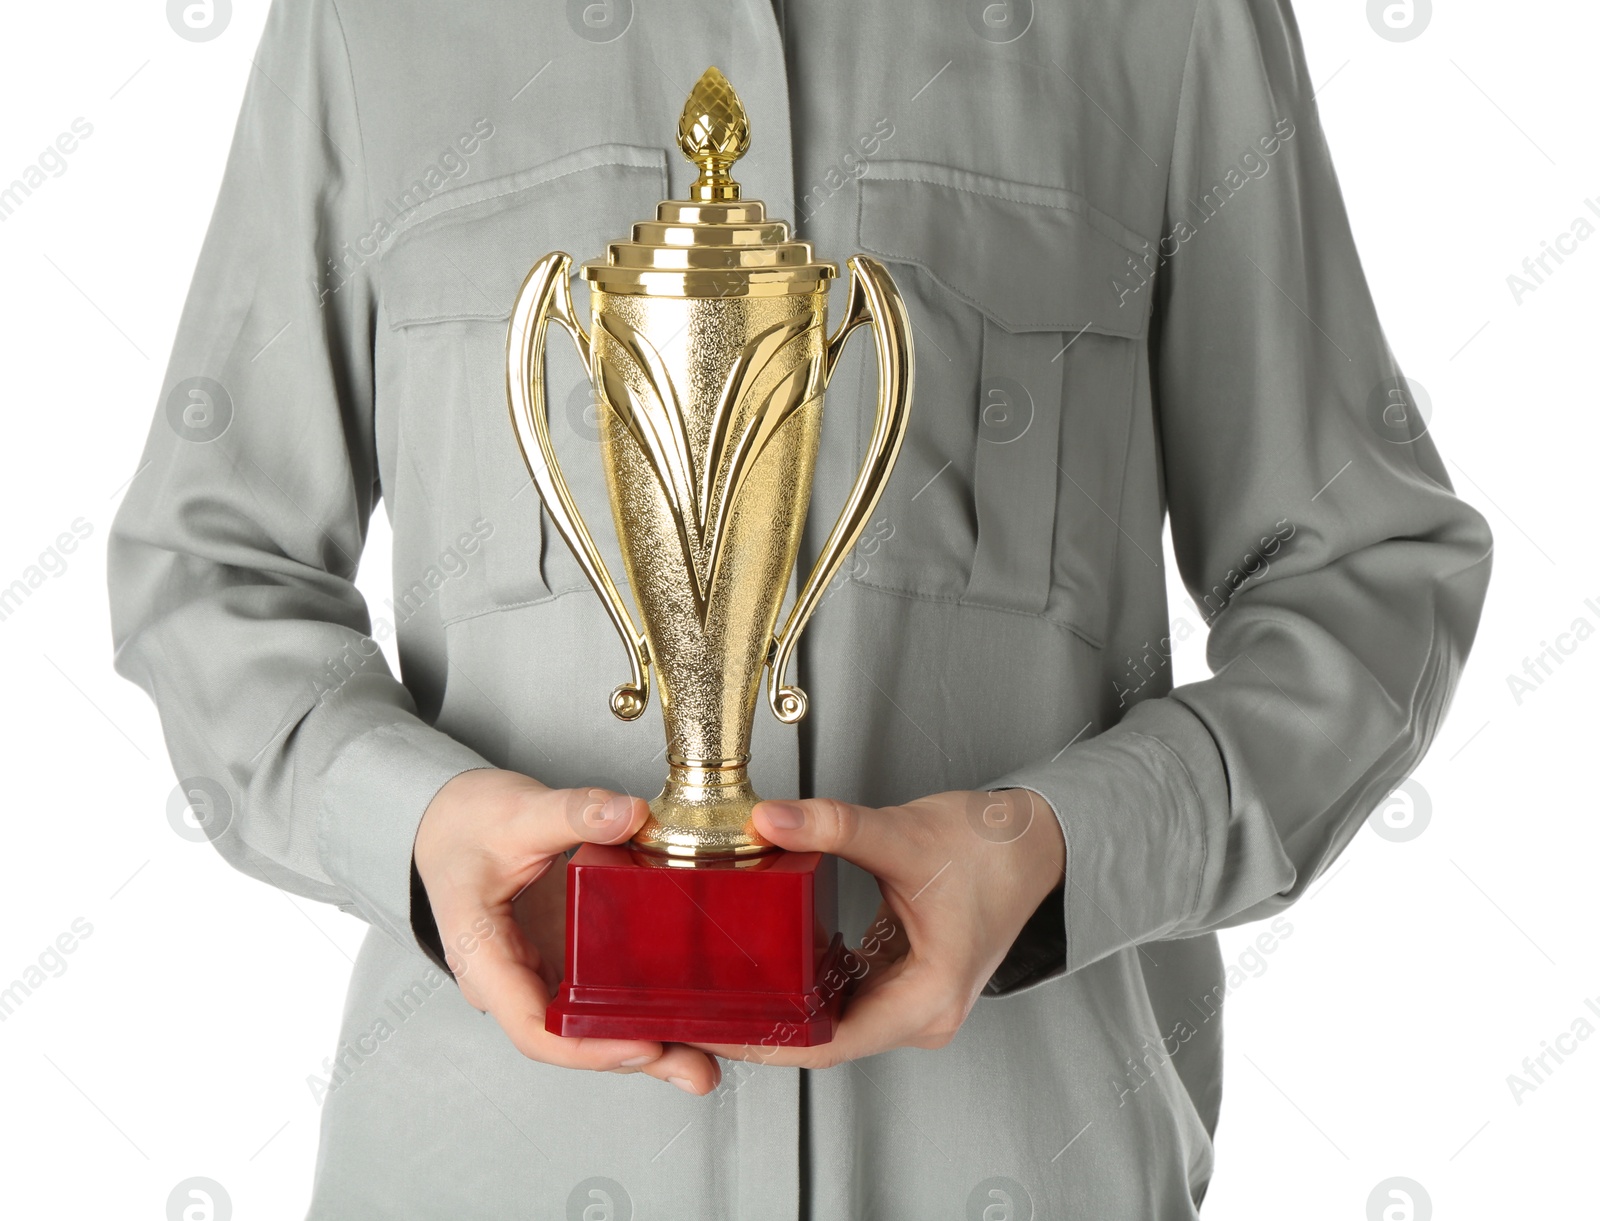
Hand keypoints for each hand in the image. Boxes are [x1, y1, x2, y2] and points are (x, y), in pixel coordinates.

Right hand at [414, 768, 720, 1093]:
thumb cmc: (469, 825)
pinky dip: (640, 1012)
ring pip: (588, 1028)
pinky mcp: (560, 963)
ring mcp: (536, 976)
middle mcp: (509, 982)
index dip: (589, 1047)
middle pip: (570, 1041)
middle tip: (696, 1069)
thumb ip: (573, 811)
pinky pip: (597, 1000)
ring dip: (646, 1045)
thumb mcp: (518, 810)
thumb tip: (628, 814)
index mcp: (484, 955)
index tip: (643, 1043)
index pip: (534, 1027)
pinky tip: (689, 1021)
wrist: (451, 822)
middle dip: (633, 1056)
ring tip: (705, 1063)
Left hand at [694, 789, 1064, 1068]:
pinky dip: (807, 986)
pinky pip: (845, 998)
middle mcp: (922, 1014)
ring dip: (782, 1008)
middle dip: (763, 1026)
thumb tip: (772, 821)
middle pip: (826, 1039)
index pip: (830, 1043)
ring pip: (833, 1021)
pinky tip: (768, 966)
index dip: (767, 1041)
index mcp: (928, 997)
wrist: (1037, 842)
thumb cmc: (992, 849)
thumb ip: (834, 825)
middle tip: (701, 1007)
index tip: (717, 1029)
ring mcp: (914, 1002)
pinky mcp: (906, 982)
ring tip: (722, 989)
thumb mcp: (904, 834)